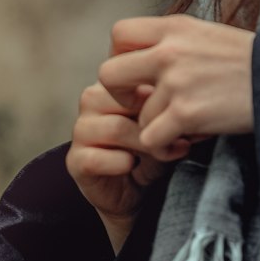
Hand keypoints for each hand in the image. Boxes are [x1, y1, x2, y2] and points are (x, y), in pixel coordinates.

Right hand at [65, 79, 180, 232]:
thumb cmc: (154, 147)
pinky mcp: (75, 159)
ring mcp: (82, 128)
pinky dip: (121, 162)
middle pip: (126, 99)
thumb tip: (184, 94)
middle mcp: (93, 99)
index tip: (178, 105)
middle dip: (155, 121)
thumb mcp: (167, 119)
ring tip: (162, 153)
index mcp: (115, 82)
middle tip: (176, 137)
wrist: (136, 190)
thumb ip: (169, 100)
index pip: (130, 70)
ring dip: (144, 144)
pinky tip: (133, 165)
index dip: (156, 86)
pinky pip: (97, 157)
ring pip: (117, 128)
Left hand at [97, 14, 255, 158]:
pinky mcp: (186, 113)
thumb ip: (176, 42)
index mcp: (176, 27)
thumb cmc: (252, 62)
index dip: (119, 57)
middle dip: (120, 96)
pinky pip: (150, 138)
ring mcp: (177, 82)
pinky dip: (164, 147)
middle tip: (141, 105)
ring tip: (181, 129)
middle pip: (109, 73)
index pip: (119, 34)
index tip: (137, 75)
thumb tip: (147, 56)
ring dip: (155, 127)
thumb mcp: (211, 36)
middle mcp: (170, 50)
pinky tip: (184, 143)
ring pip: (137, 115)